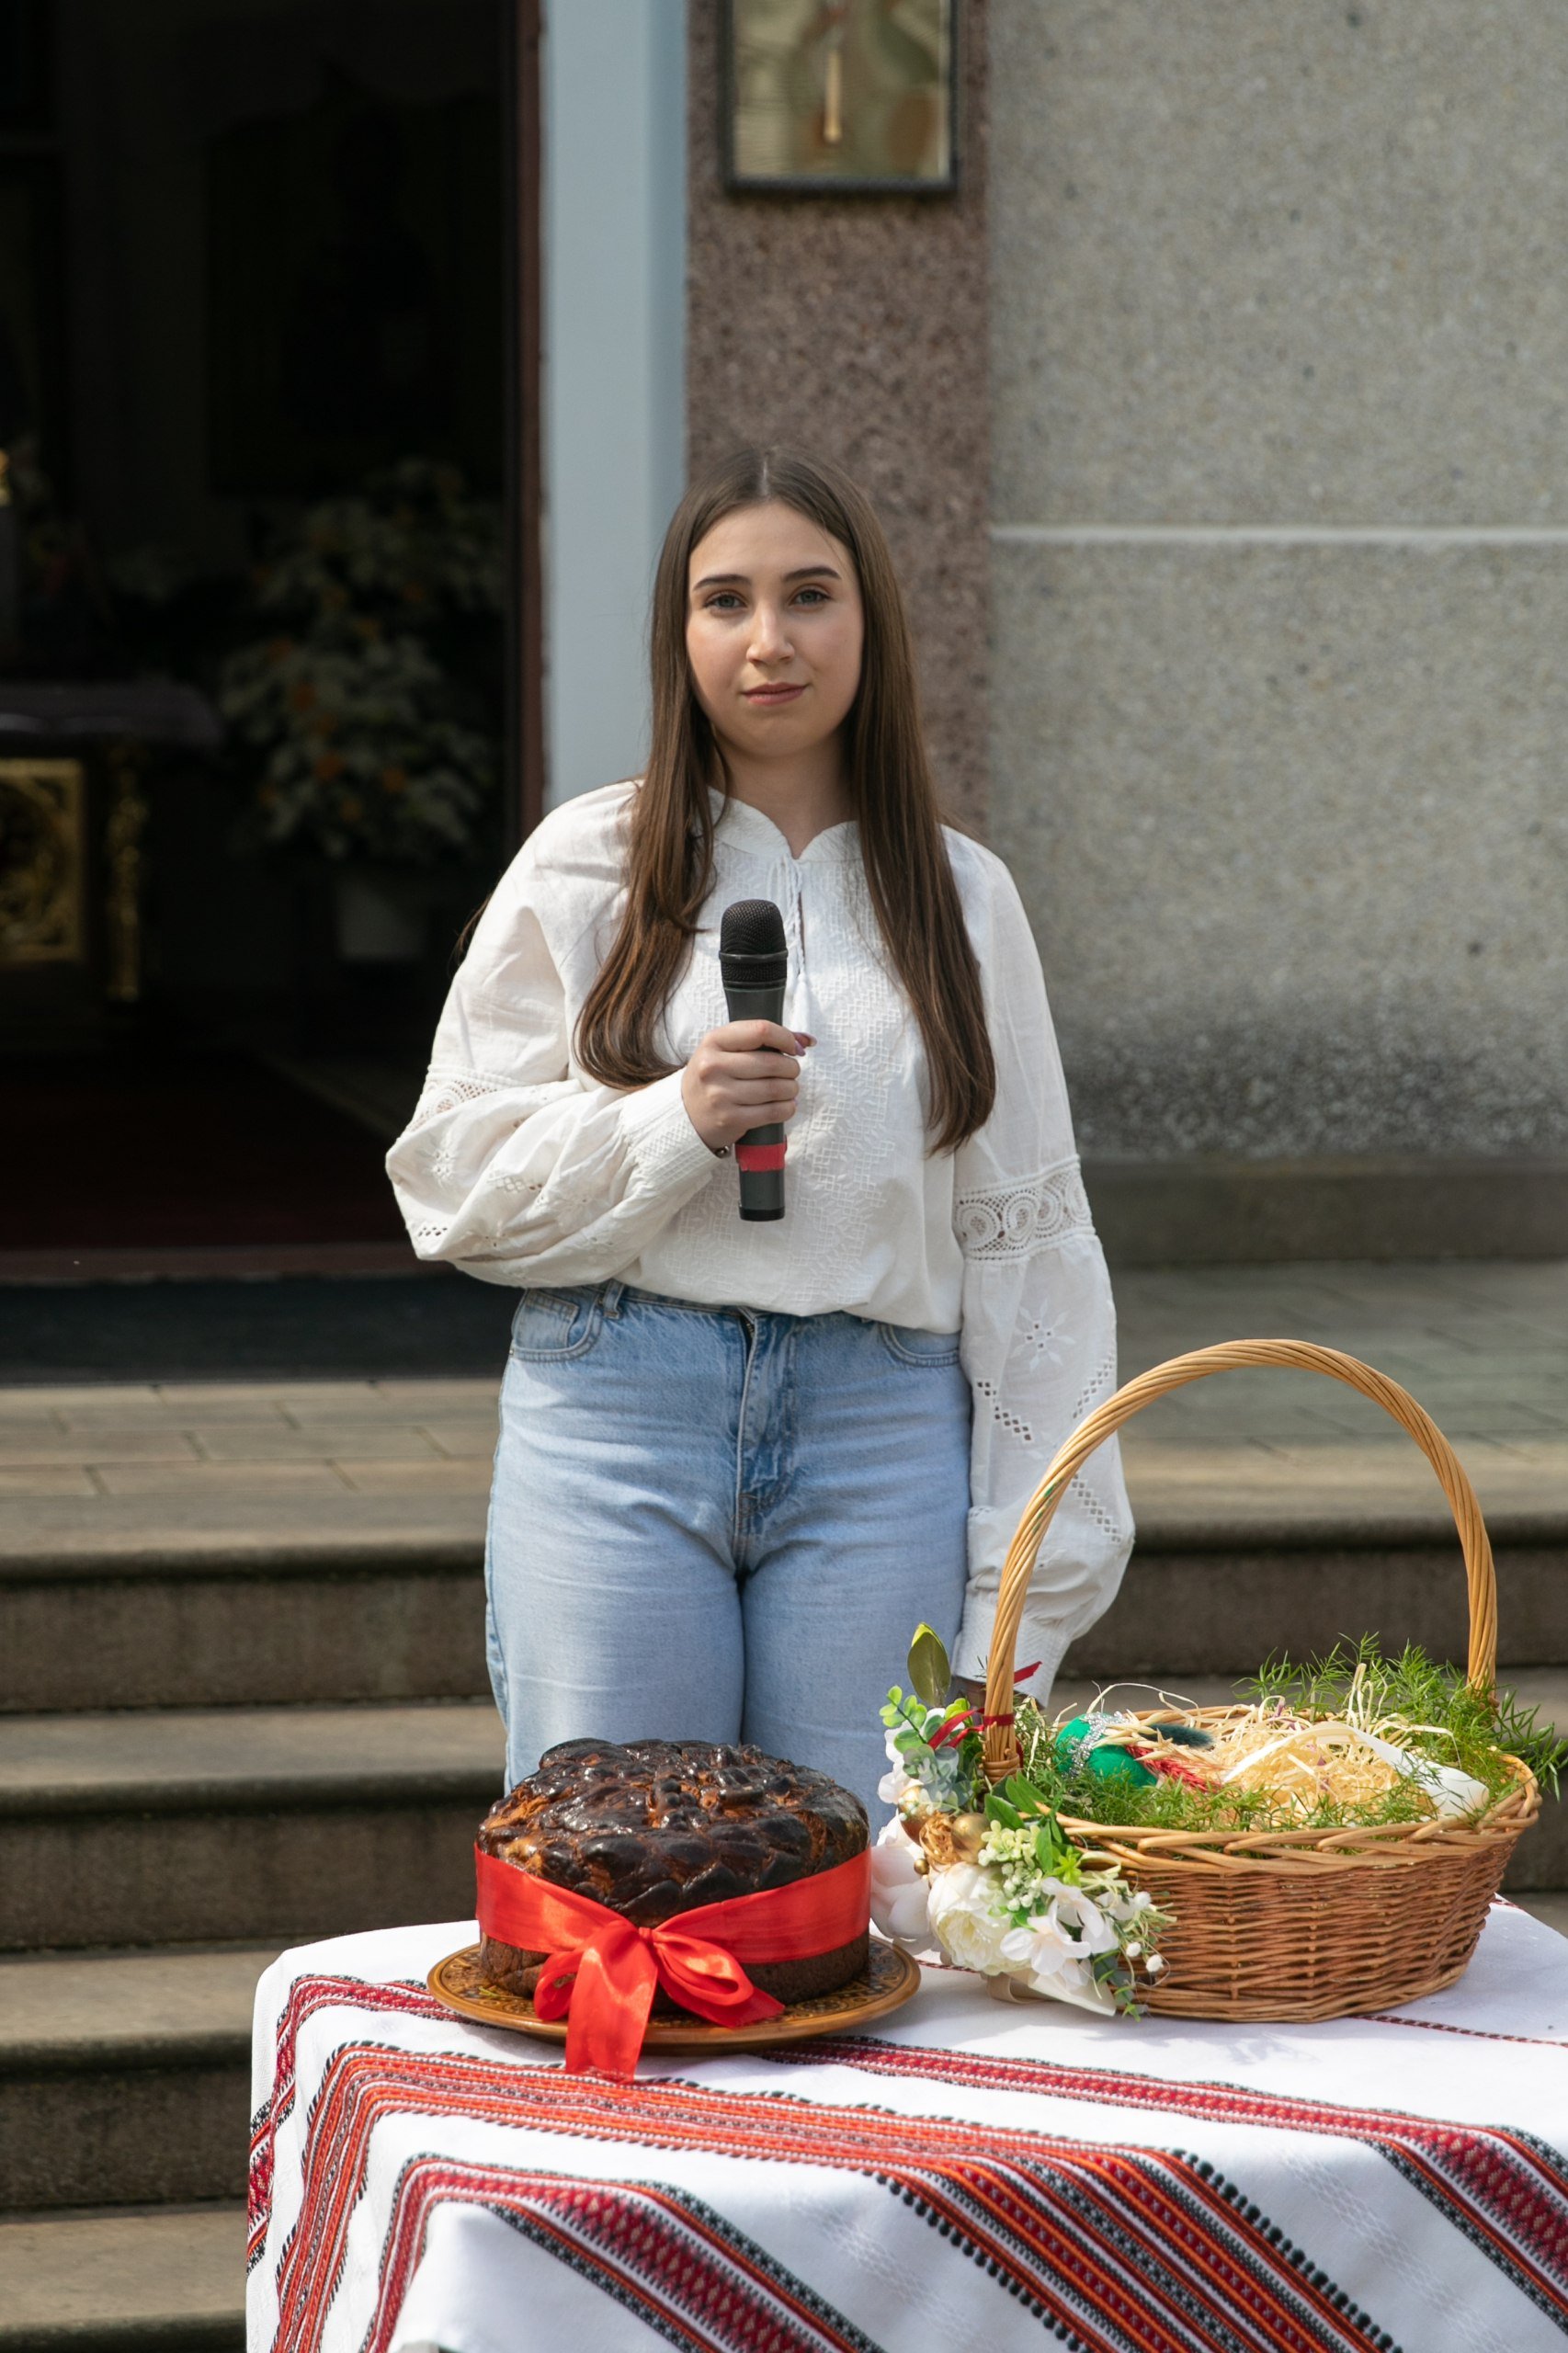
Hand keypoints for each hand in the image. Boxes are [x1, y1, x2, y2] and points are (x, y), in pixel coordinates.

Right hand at [681, 1021, 813, 1153]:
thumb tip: (807, 1040)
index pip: (760, 1030)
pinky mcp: (730, 1118)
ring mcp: (720, 1094)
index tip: (794, 1048)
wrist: (687, 1114)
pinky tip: (786, 1105)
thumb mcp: (726, 1051)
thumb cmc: (714, 1077)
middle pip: (772, 1063)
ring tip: (789, 1089)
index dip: (786, 1038)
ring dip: (791, 1089)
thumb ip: (762, 1040)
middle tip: (791, 1072)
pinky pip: (772, 1112)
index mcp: (713, 1041)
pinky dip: (787, 1108)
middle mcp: (713, 1066)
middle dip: (791, 1068)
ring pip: (775, 1088)